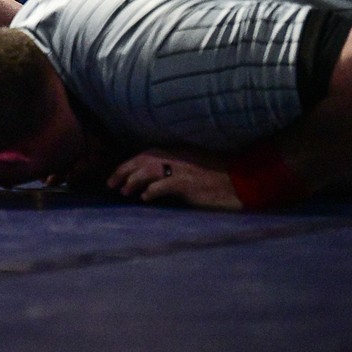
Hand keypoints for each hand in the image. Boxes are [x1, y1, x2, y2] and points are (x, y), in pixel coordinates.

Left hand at [108, 147, 242, 210]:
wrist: (240, 181)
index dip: (127, 165)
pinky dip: (152, 191)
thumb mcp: (190, 168)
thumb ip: (171, 169)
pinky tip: (145, 198)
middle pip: (141, 161)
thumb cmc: (215, 177)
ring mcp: (181, 170)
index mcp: (175, 153)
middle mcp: (175, 158)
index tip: (114, 177)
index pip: (143, 155)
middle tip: (110, 185)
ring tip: (124, 192)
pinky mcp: (188, 183)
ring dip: (133, 181)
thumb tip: (148, 182)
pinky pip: (164, 186)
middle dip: (123, 172)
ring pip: (148, 171)